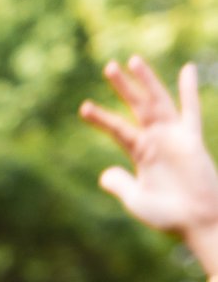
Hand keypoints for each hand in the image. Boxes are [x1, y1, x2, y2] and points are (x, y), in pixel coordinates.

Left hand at [80, 57, 217, 236]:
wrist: (196, 221)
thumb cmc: (167, 216)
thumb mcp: (136, 200)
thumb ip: (120, 184)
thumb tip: (105, 174)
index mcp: (140, 153)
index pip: (117, 129)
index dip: (102, 118)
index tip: (84, 108)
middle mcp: (156, 140)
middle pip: (136, 107)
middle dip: (124, 87)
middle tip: (109, 66)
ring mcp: (174, 137)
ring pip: (158, 102)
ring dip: (147, 82)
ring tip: (133, 60)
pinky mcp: (191, 139)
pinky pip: (189, 111)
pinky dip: (188, 90)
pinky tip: (185, 70)